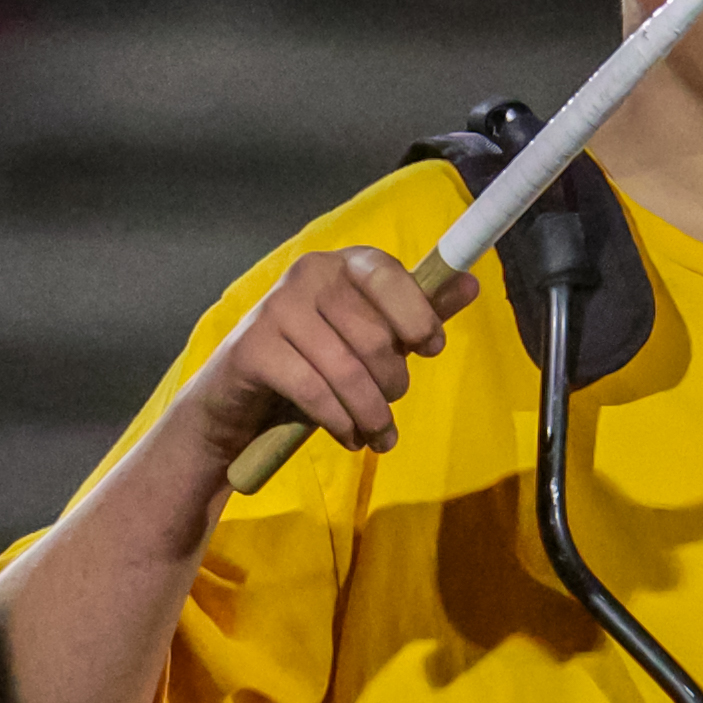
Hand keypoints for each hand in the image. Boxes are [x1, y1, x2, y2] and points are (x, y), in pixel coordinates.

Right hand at [184, 248, 472, 462]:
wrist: (233, 402)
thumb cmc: (307, 364)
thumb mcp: (362, 339)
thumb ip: (412, 313)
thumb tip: (469, 284)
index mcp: (338, 264)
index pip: (387, 274)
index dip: (417, 313)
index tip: (430, 349)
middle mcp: (305, 275)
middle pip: (372, 333)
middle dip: (392, 381)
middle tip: (391, 407)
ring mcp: (274, 310)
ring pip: (346, 368)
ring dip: (371, 413)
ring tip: (378, 436)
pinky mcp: (252, 349)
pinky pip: (314, 391)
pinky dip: (340, 422)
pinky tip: (349, 438)